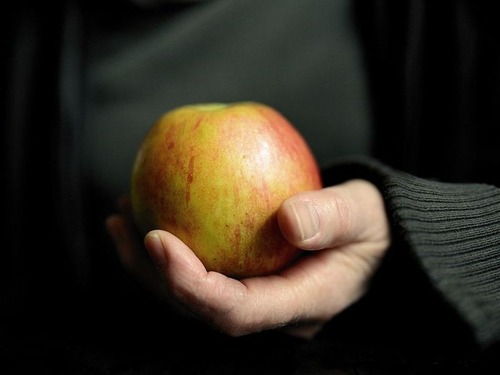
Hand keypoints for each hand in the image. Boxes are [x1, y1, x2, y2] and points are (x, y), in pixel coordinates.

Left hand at [106, 179, 389, 337]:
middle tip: (121, 225)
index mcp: (300, 304)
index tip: (157, 239)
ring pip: (192, 294)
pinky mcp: (249, 278)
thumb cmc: (372, 225)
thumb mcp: (364, 214)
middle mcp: (271, 311)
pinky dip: (172, 245)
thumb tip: (287, 219)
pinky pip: (203, 267)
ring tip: (120, 215)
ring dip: (150, 262)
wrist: (374, 236)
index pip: (235, 312)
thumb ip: (333, 218)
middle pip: (199, 309)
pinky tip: (151, 208)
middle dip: (152, 276)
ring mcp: (258, 297)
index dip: (190, 285)